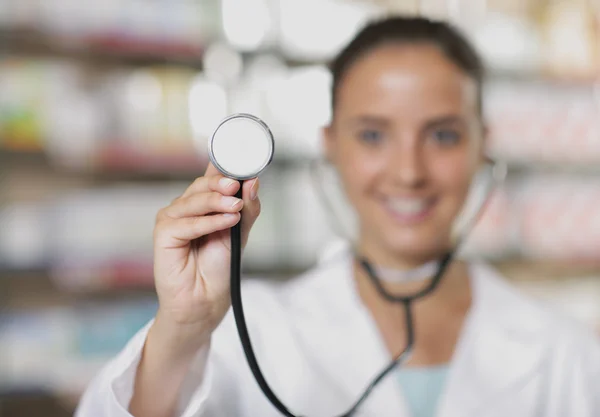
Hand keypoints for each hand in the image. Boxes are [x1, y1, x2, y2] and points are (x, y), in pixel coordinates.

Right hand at [152, 162, 260, 351]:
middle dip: (222, 184)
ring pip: (194, 201)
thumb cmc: (219, 268)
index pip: (213, 176)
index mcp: (203, 203)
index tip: (245, 162)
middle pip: (202, 185)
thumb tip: (253, 182)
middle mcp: (186, 207)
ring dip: (217, 202)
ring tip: (236, 208)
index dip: (226, 166)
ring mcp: (172, 219)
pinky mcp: (162, 235)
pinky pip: (186, 223)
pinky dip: (208, 221)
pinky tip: (227, 222)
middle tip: (238, 186)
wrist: (206, 301)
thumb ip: (247, 208)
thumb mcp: (240, 233)